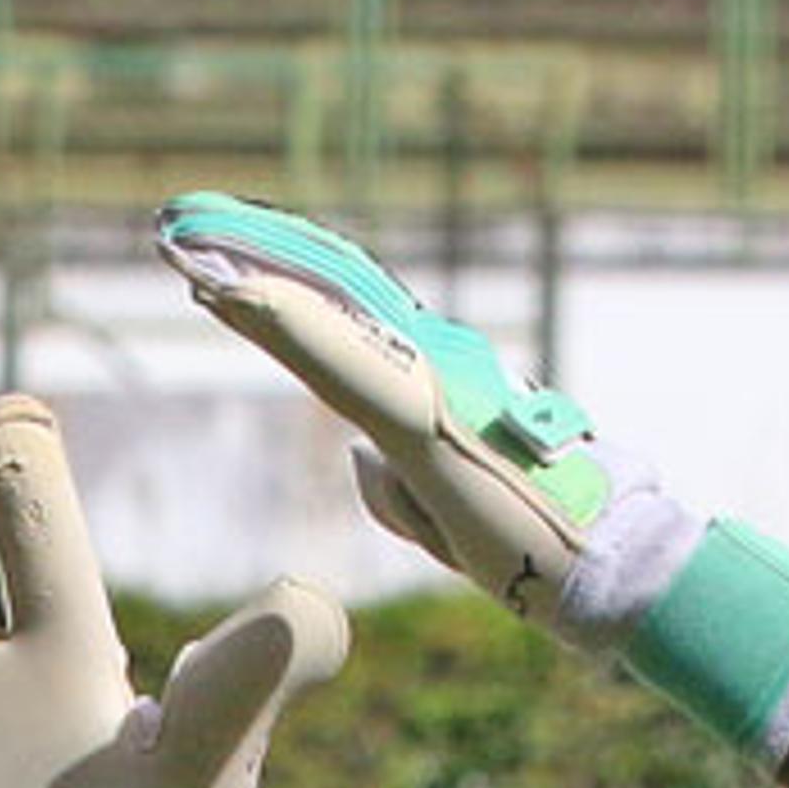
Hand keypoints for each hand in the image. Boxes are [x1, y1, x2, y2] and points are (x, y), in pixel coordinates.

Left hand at [155, 192, 788, 761]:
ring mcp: (427, 388)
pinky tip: (231, 297)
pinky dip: (283, 324)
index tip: (210, 264)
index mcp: (428, 392)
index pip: (338, 325)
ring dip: (252, 273)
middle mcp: (428, 370)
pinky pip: (339, 362)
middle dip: (253, 252)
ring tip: (183, 240)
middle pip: (326, 296)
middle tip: (179, 217)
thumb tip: (357, 459)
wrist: (610, 570)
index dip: (278, 289)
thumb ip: (396, 486)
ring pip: (324, 315)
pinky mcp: (425, 424)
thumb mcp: (445, 520)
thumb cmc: (541, 545)